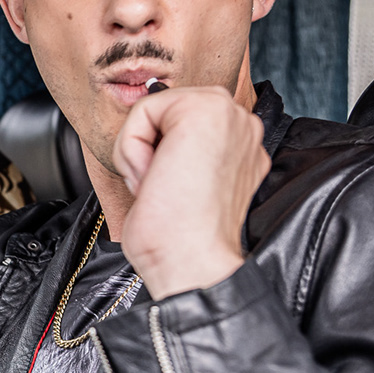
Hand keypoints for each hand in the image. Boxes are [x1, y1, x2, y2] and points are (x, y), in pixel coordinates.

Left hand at [111, 86, 269, 298]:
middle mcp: (243, 122)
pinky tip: (153, 178)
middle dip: (148, 150)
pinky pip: (141, 112)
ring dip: (139, 151)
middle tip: (162, 189)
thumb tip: (155, 136)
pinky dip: (130, 148)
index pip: (176, 123)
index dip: (158, 157)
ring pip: (151, 110)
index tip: (170, 192)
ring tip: (160, 185)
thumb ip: (180, 150)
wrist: (191, 262)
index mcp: (241, 142)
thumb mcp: (185, 182)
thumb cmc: (181, 238)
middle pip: (163, 111)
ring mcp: (230, 113)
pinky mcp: (203, 110)